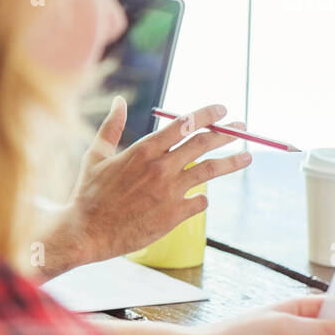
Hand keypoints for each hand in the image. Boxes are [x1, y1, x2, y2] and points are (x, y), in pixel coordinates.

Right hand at [40, 100, 251, 273]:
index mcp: (144, 150)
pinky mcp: (174, 215)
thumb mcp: (96, 156)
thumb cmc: (88, 194)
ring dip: (232, 162)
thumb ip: (111, 127)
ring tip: (247, 158)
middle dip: (227, 134)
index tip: (221, 110)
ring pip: (210, 172)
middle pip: (203, 144)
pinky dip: (201, 198)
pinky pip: (199, 201)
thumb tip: (119, 101)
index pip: (184, 124)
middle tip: (242, 128)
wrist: (88, 232)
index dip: (207, 115)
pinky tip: (200, 197)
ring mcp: (170, 192)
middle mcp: (161, 168)